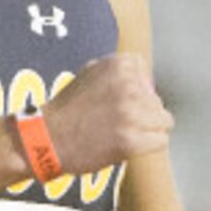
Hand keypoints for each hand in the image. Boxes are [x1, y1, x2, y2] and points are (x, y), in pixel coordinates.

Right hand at [38, 53, 171, 172]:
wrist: (45, 138)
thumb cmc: (67, 109)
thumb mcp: (89, 73)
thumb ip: (118, 70)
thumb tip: (146, 74)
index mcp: (118, 66)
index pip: (147, 76)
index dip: (135, 91)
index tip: (117, 102)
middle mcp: (127, 87)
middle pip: (156, 101)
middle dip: (142, 113)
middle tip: (117, 123)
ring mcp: (130, 114)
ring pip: (164, 121)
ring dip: (148, 130)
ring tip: (125, 134)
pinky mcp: (130, 141)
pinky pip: (161, 140)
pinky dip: (149, 145)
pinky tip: (131, 145)